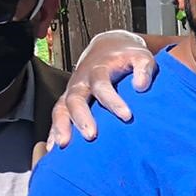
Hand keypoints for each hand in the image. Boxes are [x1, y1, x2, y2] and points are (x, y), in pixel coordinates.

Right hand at [48, 31, 158, 148]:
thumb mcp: (141, 56)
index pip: (102, 86)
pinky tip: (52, 149)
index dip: (113, 101)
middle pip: (76, 99)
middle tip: (91, 135)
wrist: (109, 46)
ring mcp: (72, 91)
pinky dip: (53, 131)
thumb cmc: (128, 56)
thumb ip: (144, 69)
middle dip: (81, 117)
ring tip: (64, 145)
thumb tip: (141, 86)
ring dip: (61, 126)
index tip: (127, 116)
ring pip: (61, 108)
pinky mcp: (68, 100)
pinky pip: (57, 116)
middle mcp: (81, 81)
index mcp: (99, 70)